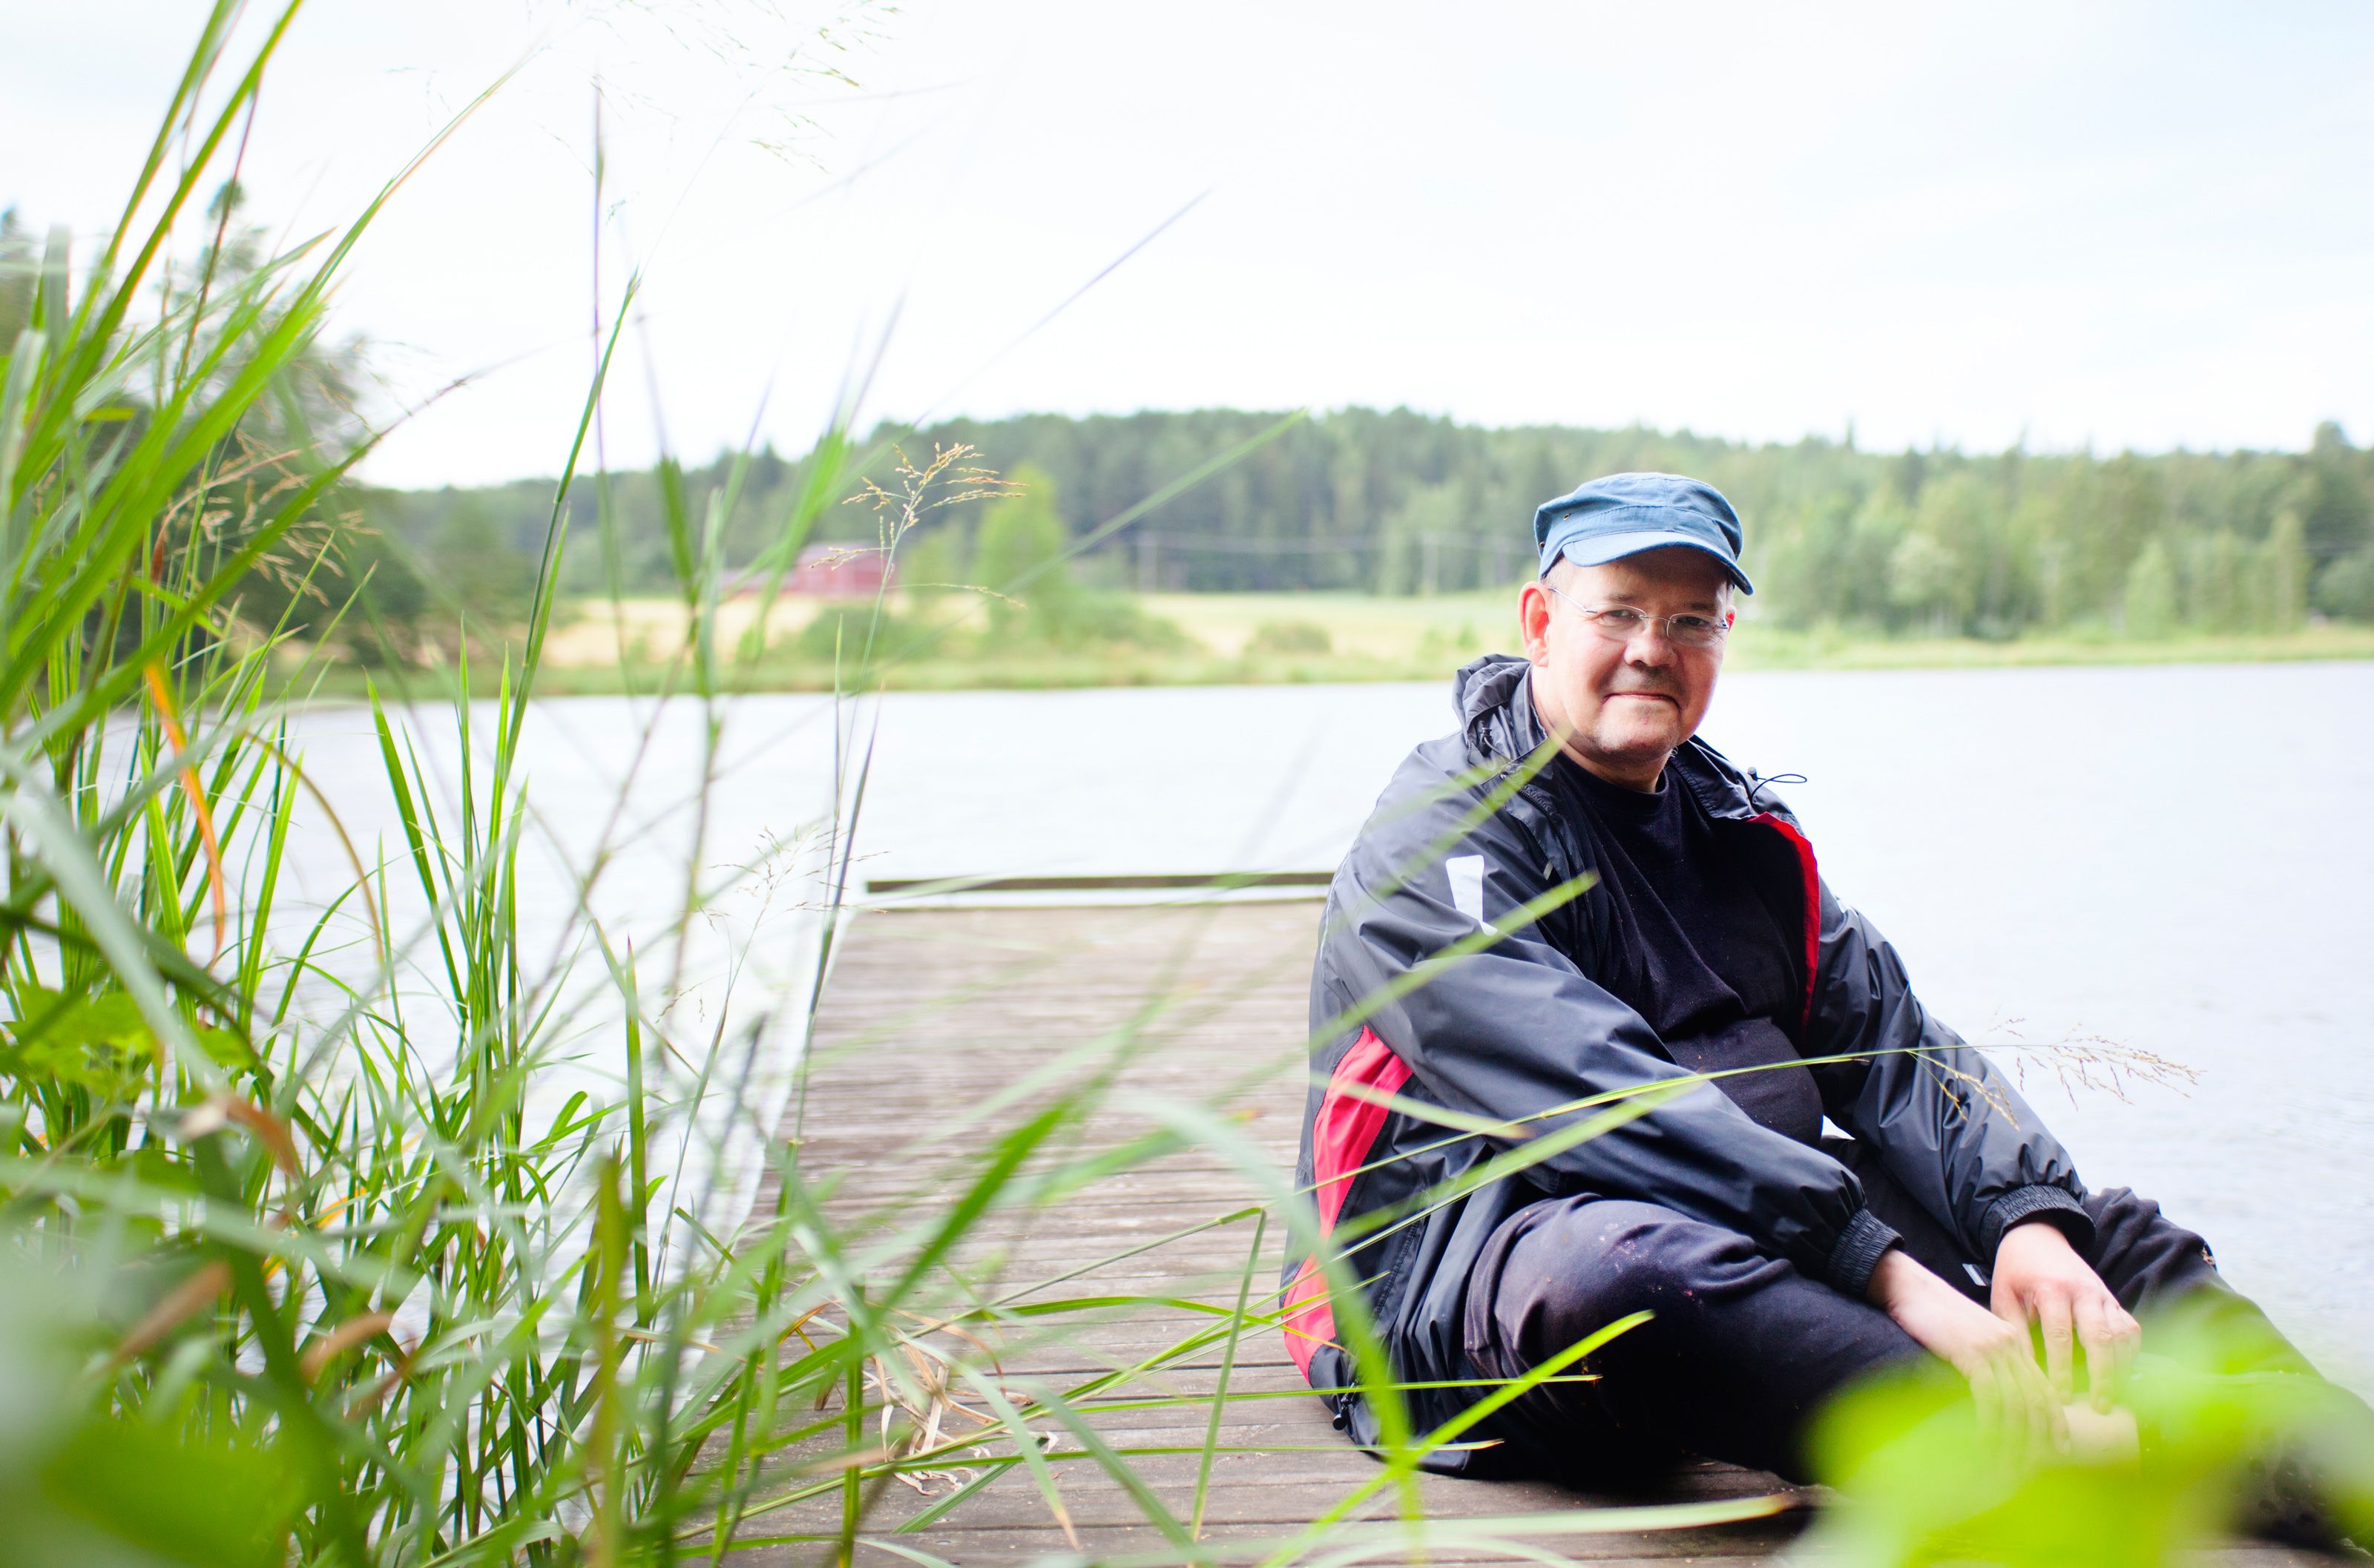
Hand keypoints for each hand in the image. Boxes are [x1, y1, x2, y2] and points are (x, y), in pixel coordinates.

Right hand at [1868, 1246, 2068, 1462]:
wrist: (1910, 1287)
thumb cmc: (1934, 1316)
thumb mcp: (1970, 1339)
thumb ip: (1987, 1362)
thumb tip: (1993, 1398)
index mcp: (2014, 1343)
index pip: (2044, 1388)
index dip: (2055, 1421)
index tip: (2060, 1448)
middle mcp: (2010, 1345)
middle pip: (2036, 1399)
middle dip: (2041, 1437)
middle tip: (2038, 1465)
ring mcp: (1992, 1347)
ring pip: (2016, 1401)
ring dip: (2014, 1438)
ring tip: (2009, 1463)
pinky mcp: (1971, 1350)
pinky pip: (1989, 1394)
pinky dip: (1990, 1422)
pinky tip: (1985, 1441)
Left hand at [1991, 1219, 2140, 1412]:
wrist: (2037, 1238)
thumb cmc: (2015, 1272)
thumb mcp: (2004, 1296)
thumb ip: (2014, 1331)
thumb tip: (2025, 1372)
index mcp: (2051, 1288)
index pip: (2060, 1334)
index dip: (2062, 1368)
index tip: (2060, 1397)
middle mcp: (2084, 1291)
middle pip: (2101, 1337)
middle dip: (2102, 1376)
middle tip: (2098, 1407)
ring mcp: (2104, 1294)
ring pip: (2122, 1335)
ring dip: (2120, 1369)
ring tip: (2112, 1398)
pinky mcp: (2114, 1300)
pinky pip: (2131, 1329)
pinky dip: (2130, 1354)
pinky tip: (2121, 1376)